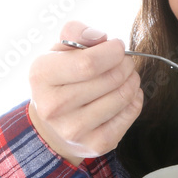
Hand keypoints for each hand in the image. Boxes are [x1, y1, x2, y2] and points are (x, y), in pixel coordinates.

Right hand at [28, 21, 142, 164]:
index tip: (118, 46)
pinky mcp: (95, 144)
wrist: (52, 126)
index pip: (88, 63)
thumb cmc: (61, 79)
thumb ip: (77, 33)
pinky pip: (130, 114)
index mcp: (42, 76)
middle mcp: (53, 107)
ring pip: (123, 96)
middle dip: (126, 64)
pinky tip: (127, 95)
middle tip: (125, 62)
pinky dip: (135, 99)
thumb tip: (101, 38)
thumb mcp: (59, 51)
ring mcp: (74, 129)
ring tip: (126, 76)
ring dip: (132, 80)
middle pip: (110, 79)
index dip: (112, 51)